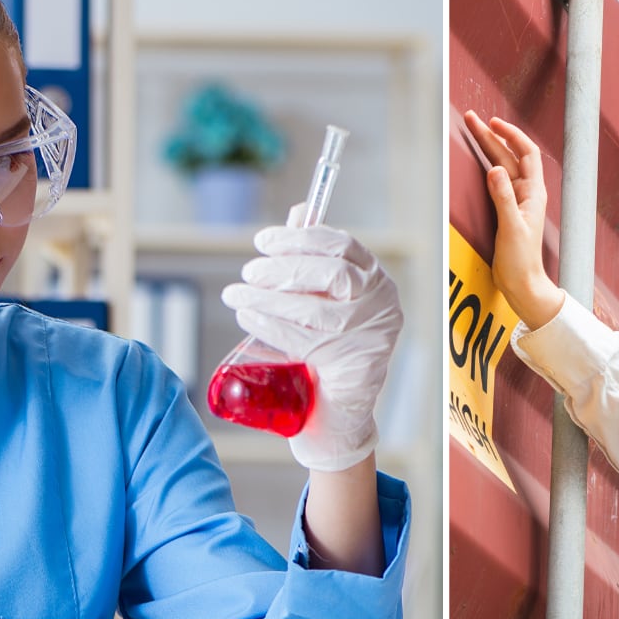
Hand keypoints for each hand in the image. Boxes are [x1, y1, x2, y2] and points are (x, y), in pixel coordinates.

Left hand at [221, 206, 403, 471]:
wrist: (338, 405)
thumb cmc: (327, 343)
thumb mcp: (322, 297)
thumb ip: (313, 257)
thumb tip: (298, 213)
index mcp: (374, 277)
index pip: (342, 245)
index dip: (299, 239)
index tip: (262, 242)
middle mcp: (381, 303)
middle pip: (331, 274)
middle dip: (282, 270)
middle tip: (248, 274)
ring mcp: (372, 335)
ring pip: (315, 310)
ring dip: (267, 300)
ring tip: (237, 297)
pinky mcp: (357, 365)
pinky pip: (307, 340)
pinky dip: (271, 326)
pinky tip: (249, 318)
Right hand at [464, 111, 563, 329]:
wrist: (522, 284)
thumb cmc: (521, 261)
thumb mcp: (510, 228)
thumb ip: (503, 197)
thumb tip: (494, 168)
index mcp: (533, 193)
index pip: (526, 153)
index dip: (511, 134)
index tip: (493, 122)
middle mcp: (526, 193)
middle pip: (509, 156)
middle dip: (491, 136)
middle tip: (470, 119)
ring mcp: (516, 201)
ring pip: (501, 166)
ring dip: (488, 148)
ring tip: (472, 130)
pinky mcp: (506, 211)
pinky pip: (497, 181)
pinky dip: (486, 165)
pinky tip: (478, 160)